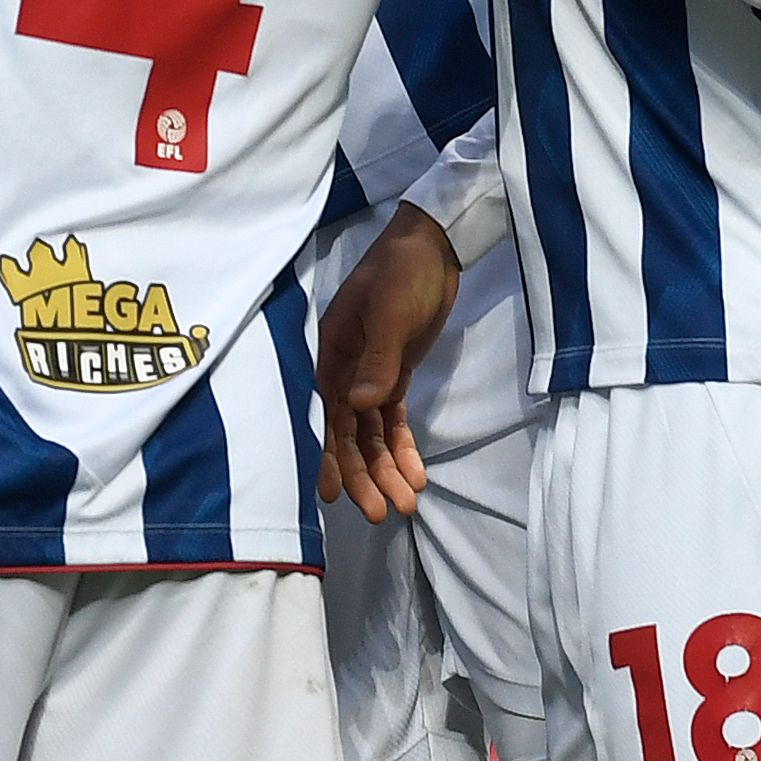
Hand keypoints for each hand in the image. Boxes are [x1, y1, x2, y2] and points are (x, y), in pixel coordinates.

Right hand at [314, 204, 463, 523]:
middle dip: (362, 472)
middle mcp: (344, 369)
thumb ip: (377, 359)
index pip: (326, 412)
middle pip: (348, 432)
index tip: (332, 493)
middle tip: (381, 513)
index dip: (328, 454)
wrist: (434, 247)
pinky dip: (404, 447)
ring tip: (407, 504)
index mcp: (332, 351)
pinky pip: (394, 420)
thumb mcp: (390, 311)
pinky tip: (417, 475)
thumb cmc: (403, 272)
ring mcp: (369, 374)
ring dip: (386, 468)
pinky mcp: (394, 376)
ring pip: (371, 433)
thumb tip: (358, 407)